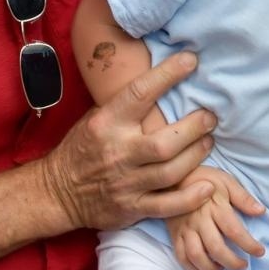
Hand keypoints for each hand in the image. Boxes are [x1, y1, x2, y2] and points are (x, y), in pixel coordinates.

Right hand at [40, 51, 218, 230]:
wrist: (58, 192)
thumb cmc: (83, 147)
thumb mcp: (96, 117)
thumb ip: (125, 104)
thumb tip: (160, 76)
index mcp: (107, 123)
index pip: (140, 94)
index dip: (168, 75)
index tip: (191, 61)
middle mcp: (117, 153)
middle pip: (164, 143)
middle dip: (194, 127)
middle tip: (210, 117)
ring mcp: (125, 183)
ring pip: (170, 172)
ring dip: (196, 155)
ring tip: (209, 141)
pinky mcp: (131, 208)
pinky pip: (167, 206)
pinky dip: (190, 198)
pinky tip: (207, 186)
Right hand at [167, 165, 266, 269]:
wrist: (173, 177)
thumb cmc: (204, 179)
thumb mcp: (226, 181)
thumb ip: (243, 198)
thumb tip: (261, 212)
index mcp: (215, 207)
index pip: (234, 231)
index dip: (249, 245)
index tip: (260, 252)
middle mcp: (199, 220)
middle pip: (216, 248)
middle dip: (232, 262)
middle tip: (244, 265)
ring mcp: (185, 229)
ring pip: (196, 256)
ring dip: (212, 268)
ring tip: (224, 268)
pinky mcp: (174, 234)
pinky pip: (181, 257)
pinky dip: (193, 267)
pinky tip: (205, 267)